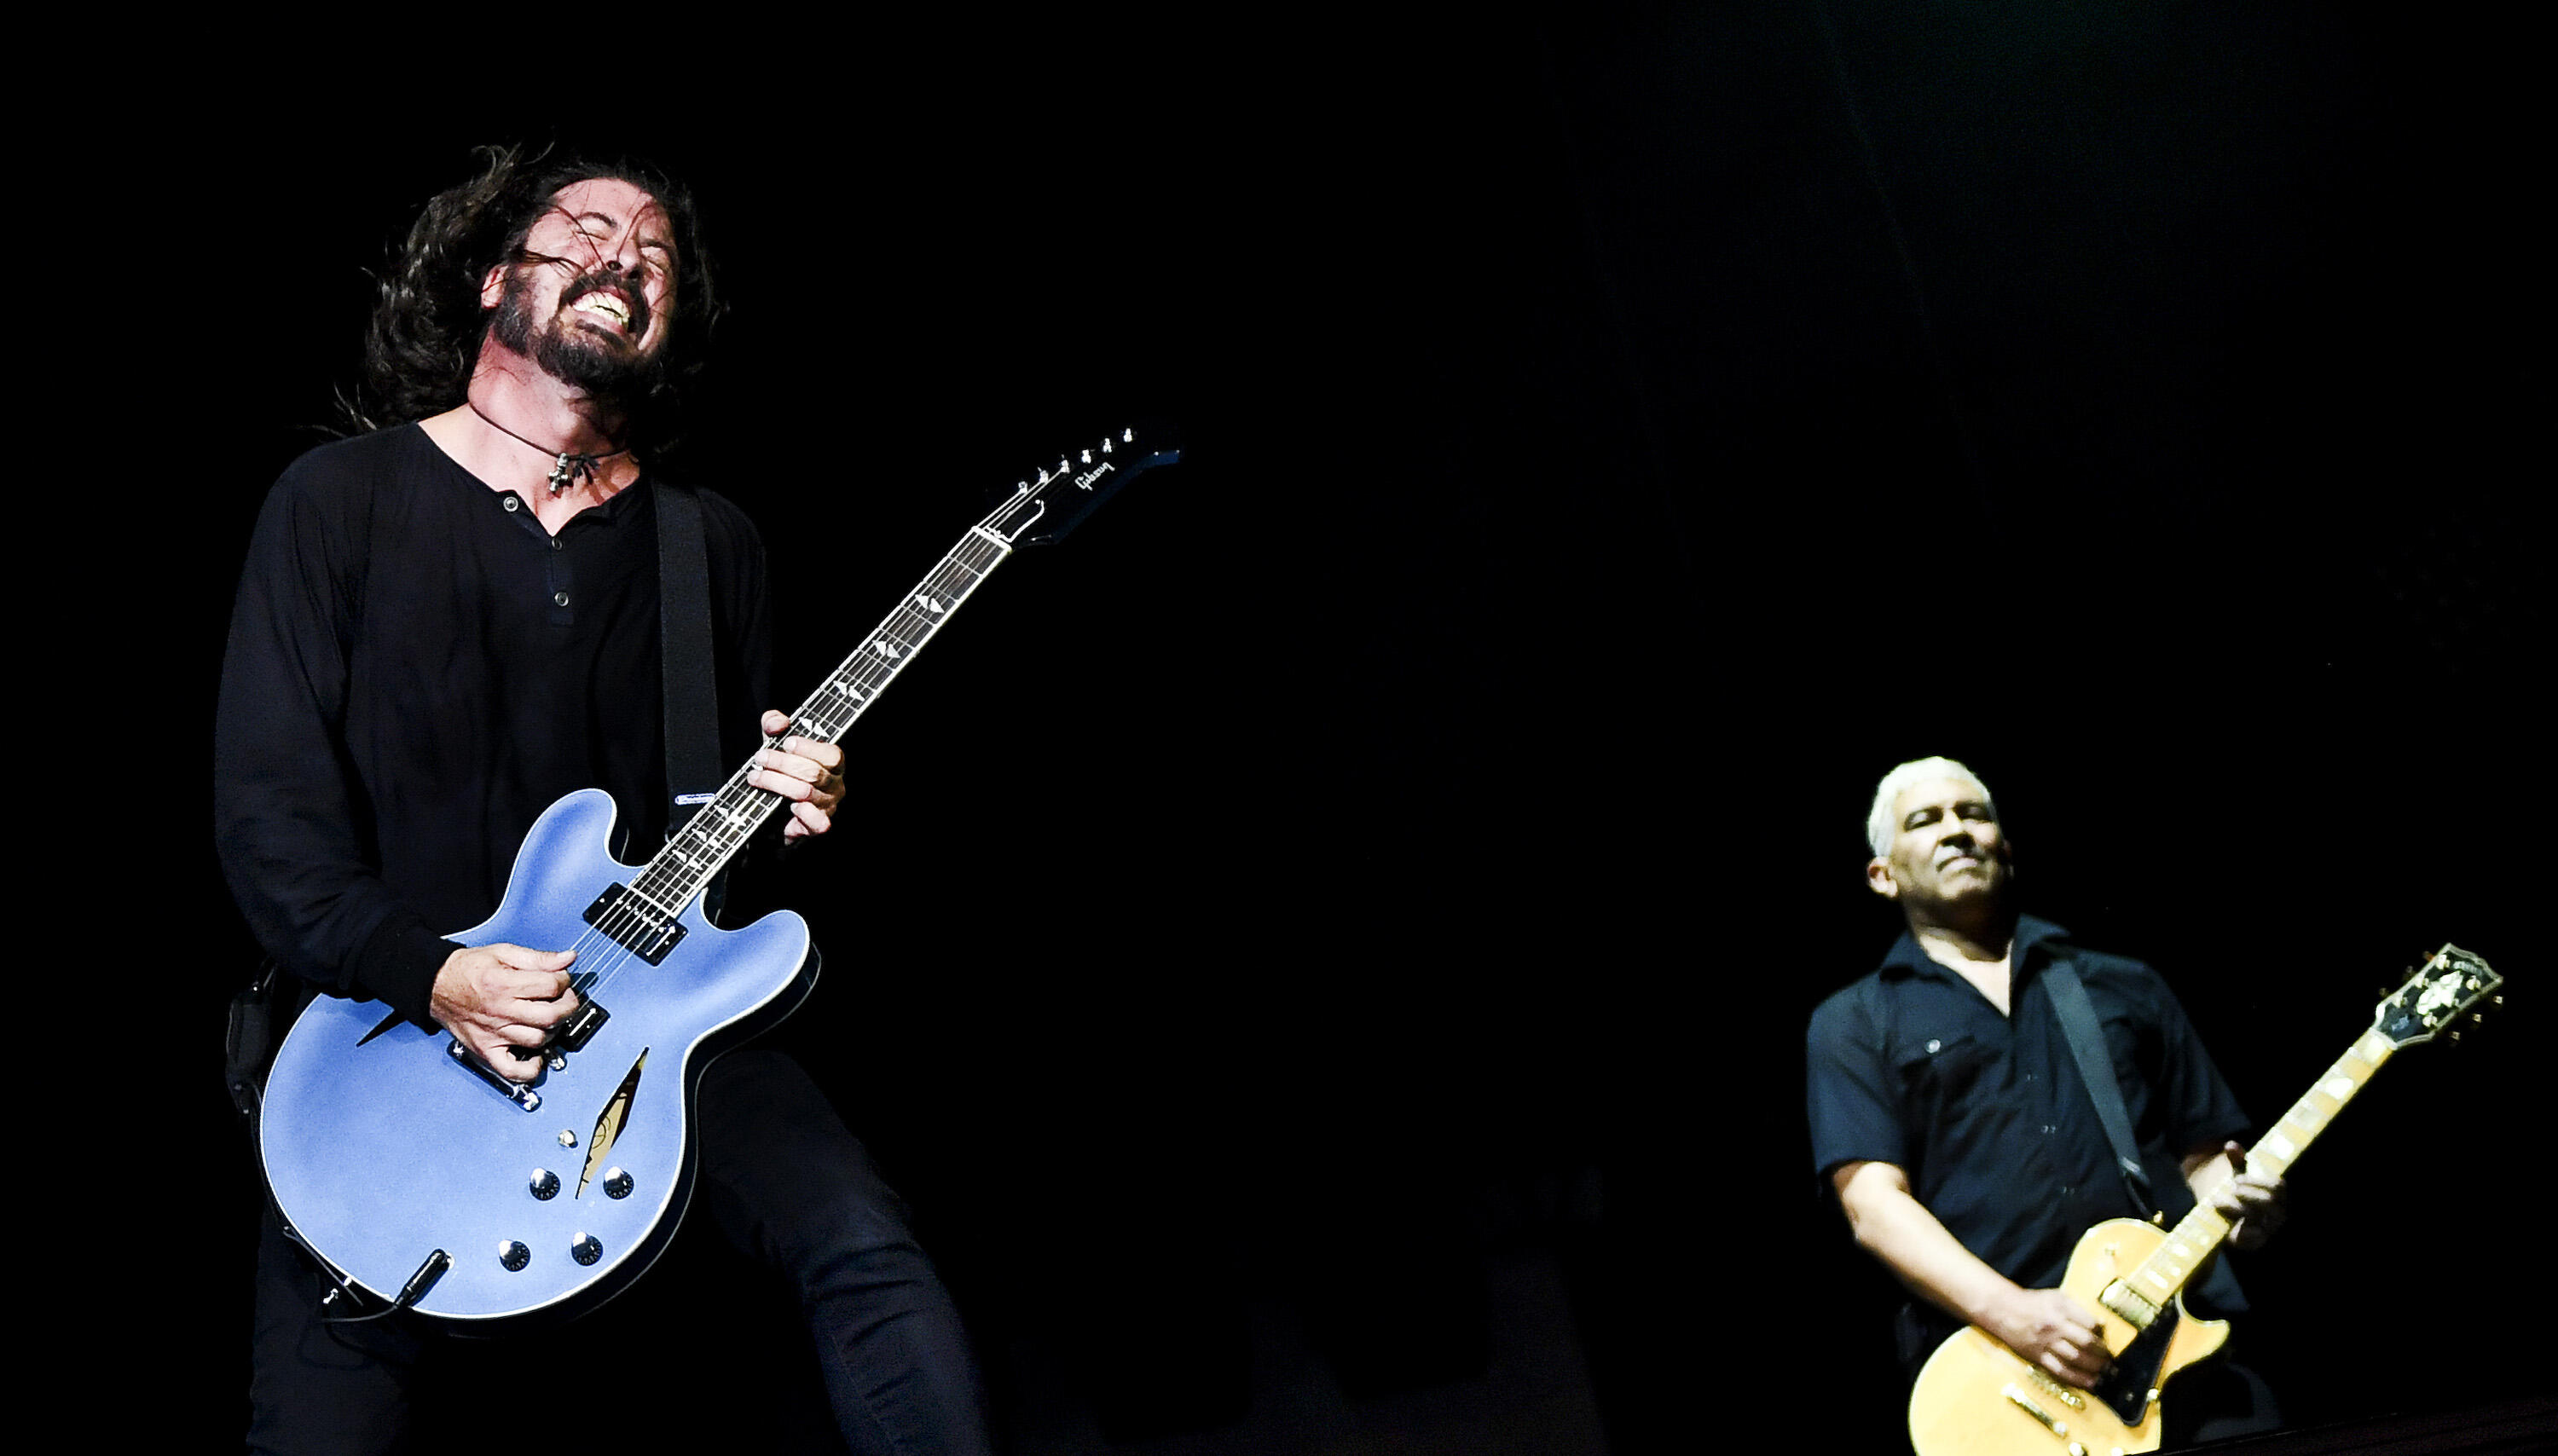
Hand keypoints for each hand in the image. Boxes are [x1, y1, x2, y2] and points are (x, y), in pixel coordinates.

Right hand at [431, 943, 577, 1081]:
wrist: (435, 985)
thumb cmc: (468, 969)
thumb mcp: (504, 952)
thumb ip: (538, 958)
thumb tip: (568, 959)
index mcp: (504, 984)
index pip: (551, 986)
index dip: (564, 981)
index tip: (562, 979)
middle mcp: (500, 1011)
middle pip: (550, 1016)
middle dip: (567, 1006)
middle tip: (565, 999)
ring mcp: (493, 1034)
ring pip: (538, 1040)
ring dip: (552, 1030)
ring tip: (548, 1019)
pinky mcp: (486, 1050)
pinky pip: (512, 1070)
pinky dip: (530, 1069)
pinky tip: (537, 1056)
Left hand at [751, 709, 845, 839]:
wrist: (773, 813)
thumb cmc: (780, 773)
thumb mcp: (775, 744)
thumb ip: (774, 725)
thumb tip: (777, 723)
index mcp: (832, 764)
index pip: (832, 754)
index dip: (810, 748)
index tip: (786, 743)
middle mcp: (835, 785)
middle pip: (813, 772)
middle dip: (782, 763)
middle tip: (760, 758)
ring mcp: (827, 807)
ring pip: (805, 792)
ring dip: (777, 783)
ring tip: (755, 777)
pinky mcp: (816, 827)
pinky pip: (818, 822)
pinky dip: (804, 813)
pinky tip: (790, 806)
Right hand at [1988, 1286, 2113, 1389]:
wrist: (2003, 1310)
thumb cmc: (2033, 1302)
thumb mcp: (2056, 1296)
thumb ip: (2078, 1308)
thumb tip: (2101, 1324)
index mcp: (2060, 1308)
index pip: (2090, 1323)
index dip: (2102, 1333)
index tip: (2107, 1339)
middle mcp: (2054, 1325)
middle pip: (2086, 1343)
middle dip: (2103, 1354)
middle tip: (2110, 1359)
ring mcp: (2045, 1342)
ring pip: (2076, 1359)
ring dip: (2094, 1368)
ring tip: (2105, 1372)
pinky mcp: (2038, 1356)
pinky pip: (2060, 1371)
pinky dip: (2077, 1379)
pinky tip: (2090, 1383)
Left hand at [2203, 1140, 2288, 1249]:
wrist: (2227, 1214)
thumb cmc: (2238, 1190)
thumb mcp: (2237, 1173)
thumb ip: (2236, 1159)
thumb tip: (2230, 1145)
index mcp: (2279, 1195)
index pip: (2278, 1186)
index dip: (2256, 1181)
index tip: (2236, 1179)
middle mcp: (2279, 1213)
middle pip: (2269, 1201)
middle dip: (2247, 1193)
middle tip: (2230, 1189)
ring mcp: (2269, 1229)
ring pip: (2256, 1216)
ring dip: (2235, 1207)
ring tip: (2217, 1200)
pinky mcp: (2256, 1242)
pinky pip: (2249, 1236)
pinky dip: (2234, 1224)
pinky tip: (2222, 1217)